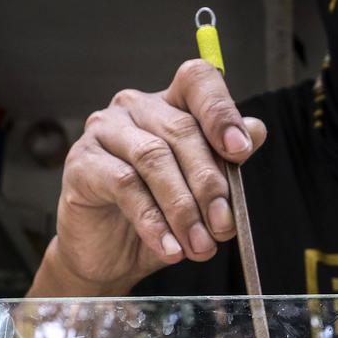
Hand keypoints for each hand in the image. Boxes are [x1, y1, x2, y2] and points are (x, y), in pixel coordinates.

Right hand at [29, 59, 267, 296]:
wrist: (110, 255)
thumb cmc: (159, 217)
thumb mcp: (201, 194)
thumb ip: (226, 162)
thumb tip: (256, 131)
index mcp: (171, 104)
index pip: (197, 82)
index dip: (220, 111)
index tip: (240, 151)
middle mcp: (136, 107)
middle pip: (182, 130)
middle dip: (209, 183)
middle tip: (224, 225)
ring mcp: (104, 130)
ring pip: (154, 158)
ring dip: (183, 208)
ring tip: (200, 245)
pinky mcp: (82, 162)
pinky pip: (124, 186)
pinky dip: (152, 222)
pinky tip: (170, 248)